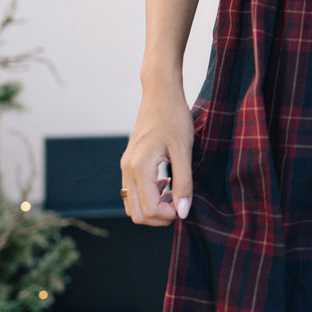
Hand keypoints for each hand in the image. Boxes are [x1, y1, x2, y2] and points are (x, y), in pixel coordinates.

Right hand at [120, 89, 194, 225]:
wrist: (160, 94)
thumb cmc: (174, 118)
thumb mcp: (184, 151)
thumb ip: (183, 183)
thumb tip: (183, 212)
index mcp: (139, 167)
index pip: (149, 210)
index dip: (169, 215)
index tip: (186, 205)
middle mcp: (127, 169)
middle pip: (136, 214)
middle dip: (159, 217)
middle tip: (180, 205)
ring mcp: (125, 166)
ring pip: (133, 205)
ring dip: (153, 208)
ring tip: (174, 193)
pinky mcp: (128, 163)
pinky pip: (133, 192)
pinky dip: (148, 197)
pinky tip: (166, 183)